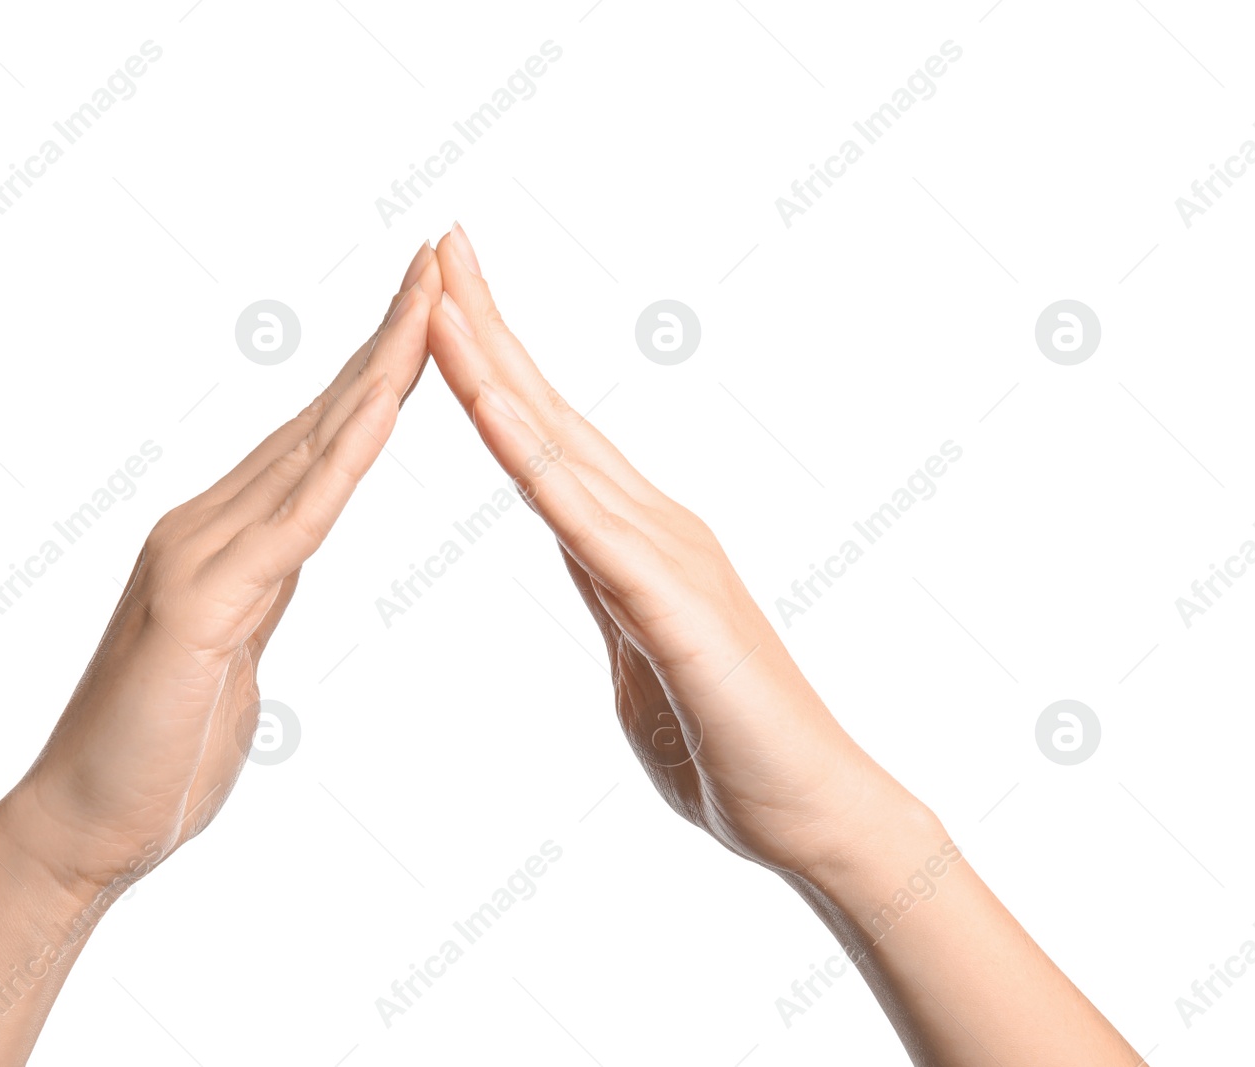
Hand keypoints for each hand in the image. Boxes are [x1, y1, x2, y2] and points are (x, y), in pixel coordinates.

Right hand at [0, 243, 441, 899]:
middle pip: (320, 416)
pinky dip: (343, 462)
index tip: (431, 308)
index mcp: (227, 537)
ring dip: (379, 370)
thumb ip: (258, 591)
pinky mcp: (197, 606)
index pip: (319, 437)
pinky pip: (292, 523)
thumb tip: (289, 555)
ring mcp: (199, 556)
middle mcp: (208, 524)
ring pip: (310, 449)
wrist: (79, 829)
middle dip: (388, 337)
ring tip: (430, 298)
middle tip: (441, 257)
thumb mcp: (231, 652)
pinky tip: (386, 411)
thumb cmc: (158, 754)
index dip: (377, 368)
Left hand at [426, 225, 917, 878]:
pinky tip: (487, 406)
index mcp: (634, 540)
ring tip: (443, 290)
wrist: (814, 817)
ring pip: (559, 445)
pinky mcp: (672, 605)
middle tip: (440, 238)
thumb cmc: (729, 750)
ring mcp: (666, 555)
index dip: (494, 363)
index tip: (445, 299)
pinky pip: (584, 520)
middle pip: (548, 410)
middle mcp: (652, 524)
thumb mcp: (640, 658)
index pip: (546, 436)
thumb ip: (611, 596)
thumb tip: (582, 556)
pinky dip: (530, 457)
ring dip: (495, 365)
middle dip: (488, 323)